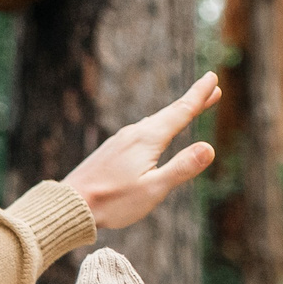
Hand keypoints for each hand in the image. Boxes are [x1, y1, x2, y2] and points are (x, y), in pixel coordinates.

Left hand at [62, 72, 221, 232]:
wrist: (70, 206)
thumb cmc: (112, 202)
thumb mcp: (153, 189)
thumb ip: (181, 168)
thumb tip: (209, 148)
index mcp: (148, 139)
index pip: (181, 112)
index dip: (199, 95)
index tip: (213, 77)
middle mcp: (133, 134)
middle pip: (169, 114)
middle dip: (192, 101)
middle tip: (211, 88)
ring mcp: (119, 141)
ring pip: (153, 122)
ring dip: (173, 114)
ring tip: (186, 110)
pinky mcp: (110, 151)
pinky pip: (139, 132)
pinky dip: (155, 127)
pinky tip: (152, 134)